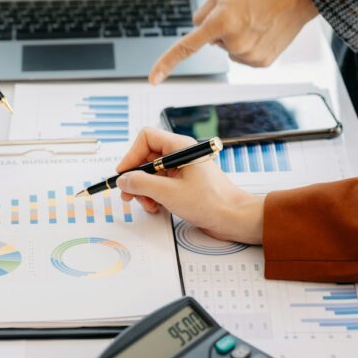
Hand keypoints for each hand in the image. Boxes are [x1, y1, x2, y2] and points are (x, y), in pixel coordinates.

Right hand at [115, 127, 263, 241]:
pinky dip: (155, 196)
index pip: (146, 138)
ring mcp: (183, 170)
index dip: (131, 155)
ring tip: (148, 205)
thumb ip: (141, 183)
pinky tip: (157, 208)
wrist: (235, 219)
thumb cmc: (211, 202)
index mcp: (180, 147)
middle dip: (137, 178)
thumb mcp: (168, 193)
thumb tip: (123, 179)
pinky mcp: (184, 184)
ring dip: (145, 190)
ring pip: (152, 174)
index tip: (124, 174)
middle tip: (129, 195)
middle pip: (146, 158)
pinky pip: (161, 185)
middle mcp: (180, 155)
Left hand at [149, 0, 318, 82]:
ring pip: (228, 50)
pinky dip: (249, 45)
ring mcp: (249, 55)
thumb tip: (196, 31)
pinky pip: (243, 56)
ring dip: (236, 37)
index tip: (153, 79)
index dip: (167, 64)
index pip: (186, 48)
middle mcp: (234, 43)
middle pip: (212, 42)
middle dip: (221, 29)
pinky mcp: (262, 62)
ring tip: (256, 19)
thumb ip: (202, 14)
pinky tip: (263, 31)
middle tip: (242, 12)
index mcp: (221, 22)